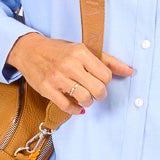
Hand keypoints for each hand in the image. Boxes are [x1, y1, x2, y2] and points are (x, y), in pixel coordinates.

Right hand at [6, 32, 134, 115]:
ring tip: (85, 98)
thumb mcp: (82, 50)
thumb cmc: (59, 51)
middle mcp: (70, 65)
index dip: (106, 82)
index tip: (99, 81)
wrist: (29, 50)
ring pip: (84, 98)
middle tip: (95, 93)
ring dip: (88, 102)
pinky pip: (67, 106)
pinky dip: (75, 110)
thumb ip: (107, 61)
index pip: (106, 75)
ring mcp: (57, 78)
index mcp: (80, 53)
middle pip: (98, 88)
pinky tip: (76, 106)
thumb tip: (130, 71)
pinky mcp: (47, 89)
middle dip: (100, 95)